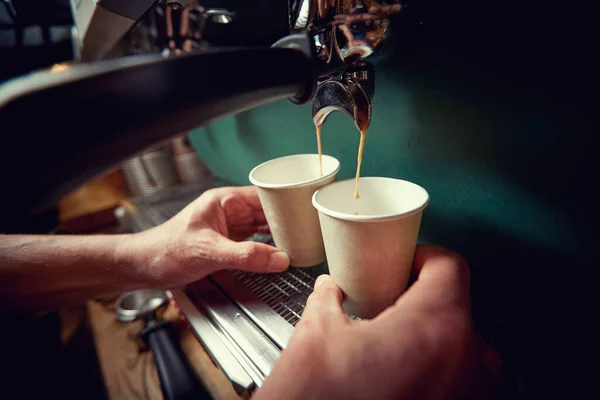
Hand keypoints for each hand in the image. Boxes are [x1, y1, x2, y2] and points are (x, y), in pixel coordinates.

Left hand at [133, 186, 289, 286]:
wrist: (145, 268)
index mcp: (224, 201)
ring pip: (262, 227)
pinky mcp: (227, 244)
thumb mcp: (209, 252)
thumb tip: (278, 258)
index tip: (304, 208)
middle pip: (266, 211)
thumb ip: (246, 255)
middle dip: (286, 219)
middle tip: (308, 228)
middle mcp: (228, 211)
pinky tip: (279, 252)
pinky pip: (254, 242)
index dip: (284, 201)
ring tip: (300, 239)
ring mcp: (229, 227)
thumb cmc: (165, 250)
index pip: (262, 195)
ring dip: (278, 234)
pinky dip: (268, 247)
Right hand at [254, 245, 502, 399]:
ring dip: (431, 343)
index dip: (422, 258)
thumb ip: (327, 301)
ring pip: (463, 350)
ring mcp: (474, 397)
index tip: (406, 265)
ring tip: (392, 353)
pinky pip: (463, 385)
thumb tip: (328, 292)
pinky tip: (404, 381)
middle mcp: (469, 363)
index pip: (449, 267)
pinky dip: (440, 376)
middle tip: (388, 311)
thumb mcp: (314, 340)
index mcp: (435, 327)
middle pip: (456, 308)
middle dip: (421, 305)